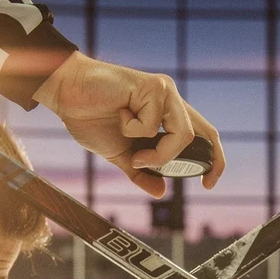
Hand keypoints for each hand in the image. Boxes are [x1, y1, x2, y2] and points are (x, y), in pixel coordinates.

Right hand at [33, 51, 224, 197]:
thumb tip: (161, 192)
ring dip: (159, 153)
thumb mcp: (119, 155)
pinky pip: (155, 124)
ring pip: (183, 135)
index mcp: (166, 115)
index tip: (208, 184)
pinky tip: (119, 115)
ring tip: (135, 154)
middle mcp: (171, 102)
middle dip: (208, 161)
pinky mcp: (154, 86)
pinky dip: (134, 130)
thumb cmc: (90, 117)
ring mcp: (164, 92)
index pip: (202, 135)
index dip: (214, 159)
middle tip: (203, 183)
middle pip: (205, 134)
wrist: (66, 94)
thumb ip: (140, 172)